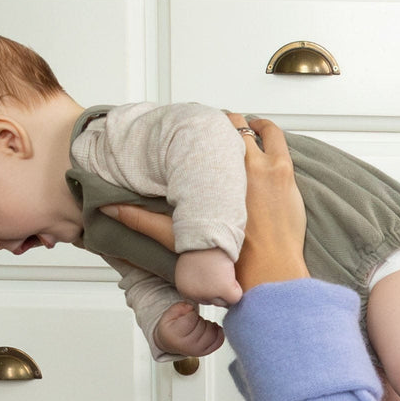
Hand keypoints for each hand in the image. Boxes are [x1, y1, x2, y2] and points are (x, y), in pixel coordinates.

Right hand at [101, 112, 307, 291]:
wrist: (268, 276)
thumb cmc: (232, 263)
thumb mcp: (178, 239)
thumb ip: (142, 221)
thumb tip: (112, 209)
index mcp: (212, 176)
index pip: (203, 136)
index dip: (200, 131)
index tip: (197, 132)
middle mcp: (240, 165)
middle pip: (231, 124)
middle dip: (224, 125)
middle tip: (220, 131)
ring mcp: (267, 168)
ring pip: (259, 129)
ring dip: (251, 126)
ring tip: (246, 130)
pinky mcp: (287, 176)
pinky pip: (279, 142)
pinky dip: (271, 136)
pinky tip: (267, 142)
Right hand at [154, 302, 224, 356]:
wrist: (171, 342)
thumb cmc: (171, 328)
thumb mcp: (168, 314)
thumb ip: (179, 308)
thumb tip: (191, 307)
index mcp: (175, 335)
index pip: (191, 320)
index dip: (192, 313)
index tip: (188, 313)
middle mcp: (187, 346)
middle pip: (203, 326)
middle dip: (200, 319)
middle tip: (194, 319)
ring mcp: (198, 350)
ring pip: (212, 333)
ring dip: (209, 325)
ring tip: (201, 324)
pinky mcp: (206, 352)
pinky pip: (218, 341)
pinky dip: (219, 332)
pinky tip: (212, 328)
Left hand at [174, 247, 241, 306]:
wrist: (208, 235)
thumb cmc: (201, 247)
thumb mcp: (190, 269)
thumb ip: (195, 284)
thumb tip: (208, 294)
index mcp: (184, 289)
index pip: (201, 299)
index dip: (209, 287)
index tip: (208, 273)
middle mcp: (194, 294)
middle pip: (212, 302)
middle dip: (218, 290)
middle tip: (217, 272)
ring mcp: (209, 294)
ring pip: (224, 302)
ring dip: (227, 289)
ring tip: (223, 272)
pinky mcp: (223, 289)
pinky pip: (235, 297)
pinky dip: (236, 288)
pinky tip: (230, 274)